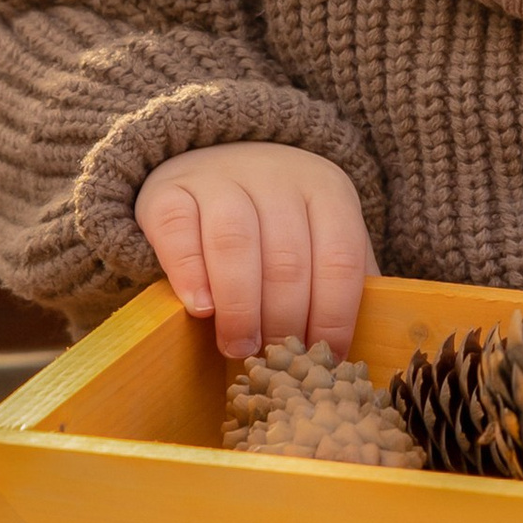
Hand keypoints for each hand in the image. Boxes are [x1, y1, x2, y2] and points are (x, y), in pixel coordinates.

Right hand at [134, 142, 374, 360]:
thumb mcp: (320, 235)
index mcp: (326, 190)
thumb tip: (354, 349)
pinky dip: (190, 274)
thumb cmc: (276, 222)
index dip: (334, 316)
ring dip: (240, 306)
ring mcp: (220, 178)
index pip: (339, 259)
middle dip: (284, 320)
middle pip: (286, 259)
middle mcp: (276, 176)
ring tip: (238, 347)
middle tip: (275, 360)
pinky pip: (178, 231)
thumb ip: (340, 280)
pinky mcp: (168, 190)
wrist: (212, 162)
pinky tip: (200, 309)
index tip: (323, 357)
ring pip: (235, 243)